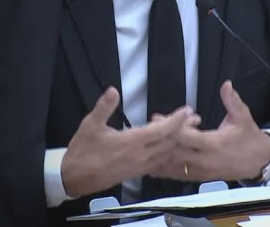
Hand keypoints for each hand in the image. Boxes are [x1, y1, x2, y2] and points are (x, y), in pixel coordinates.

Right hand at [61, 86, 192, 196]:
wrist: (74, 179)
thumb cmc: (82, 151)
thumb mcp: (90, 125)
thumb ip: (104, 107)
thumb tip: (112, 90)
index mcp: (130, 143)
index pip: (159, 131)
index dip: (175, 120)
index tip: (186, 110)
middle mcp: (139, 156)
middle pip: (168, 142)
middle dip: (183, 129)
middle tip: (195, 118)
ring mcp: (139, 166)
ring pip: (165, 153)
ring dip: (177, 141)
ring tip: (188, 130)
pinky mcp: (135, 172)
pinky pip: (158, 162)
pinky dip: (167, 152)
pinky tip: (170, 148)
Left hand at [151, 80, 269, 181]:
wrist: (259, 162)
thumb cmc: (249, 138)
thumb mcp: (243, 116)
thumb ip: (232, 100)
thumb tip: (227, 84)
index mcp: (215, 145)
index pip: (189, 138)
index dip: (173, 128)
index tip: (160, 119)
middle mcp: (205, 161)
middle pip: (176, 152)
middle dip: (161, 140)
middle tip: (147, 129)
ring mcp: (202, 172)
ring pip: (174, 166)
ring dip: (159, 156)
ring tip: (144, 145)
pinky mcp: (200, 177)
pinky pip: (179, 175)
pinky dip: (165, 169)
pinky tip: (153, 164)